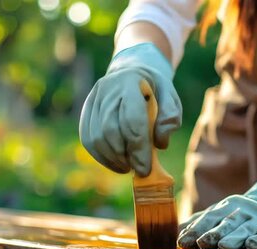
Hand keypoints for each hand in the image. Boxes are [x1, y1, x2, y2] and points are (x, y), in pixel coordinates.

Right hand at [79, 43, 181, 176]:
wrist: (133, 71)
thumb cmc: (155, 90)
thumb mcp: (170, 97)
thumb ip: (170, 117)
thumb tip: (160, 143)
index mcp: (130, 82)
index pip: (131, 119)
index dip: (138, 147)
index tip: (146, 168)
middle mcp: (107, 89)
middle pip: (110, 130)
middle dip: (125, 155)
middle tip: (139, 169)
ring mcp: (93, 99)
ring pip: (96, 137)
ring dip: (112, 159)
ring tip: (129, 166)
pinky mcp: (86, 111)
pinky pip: (87, 139)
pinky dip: (101, 157)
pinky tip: (116, 163)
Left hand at [178, 160, 256, 248]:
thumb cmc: (238, 214)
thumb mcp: (220, 213)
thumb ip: (199, 222)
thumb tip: (176, 233)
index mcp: (227, 205)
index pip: (210, 217)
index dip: (196, 229)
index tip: (183, 241)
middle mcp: (243, 210)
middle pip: (227, 222)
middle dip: (214, 233)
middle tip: (202, 243)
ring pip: (245, 229)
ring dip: (234, 237)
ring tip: (223, 246)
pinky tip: (251, 244)